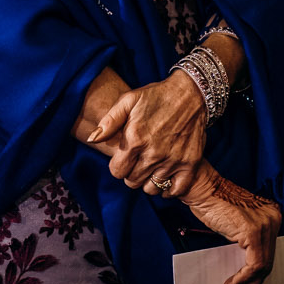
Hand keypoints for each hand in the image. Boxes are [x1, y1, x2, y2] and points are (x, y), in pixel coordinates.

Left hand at [86, 72, 206, 198]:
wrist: (191, 93)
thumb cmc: (156, 96)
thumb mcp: (129, 100)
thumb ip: (109, 121)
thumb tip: (92, 139)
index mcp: (135, 139)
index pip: (117, 172)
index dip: (118, 165)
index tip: (125, 156)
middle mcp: (153, 153)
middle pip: (133, 182)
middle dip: (132, 172)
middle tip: (139, 159)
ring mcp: (173, 160)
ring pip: (152, 188)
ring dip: (149, 180)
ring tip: (152, 166)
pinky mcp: (190, 163)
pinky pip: (175, 190)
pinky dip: (169, 188)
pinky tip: (166, 176)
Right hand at [182, 164, 281, 283]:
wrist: (202, 189)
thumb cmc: (213, 204)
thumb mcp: (236, 226)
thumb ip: (247, 242)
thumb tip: (246, 270)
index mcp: (271, 216)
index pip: (269, 251)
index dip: (258, 274)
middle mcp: (273, 218)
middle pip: (268, 259)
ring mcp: (265, 224)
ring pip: (262, 265)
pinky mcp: (254, 231)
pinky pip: (254, 264)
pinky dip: (243, 278)